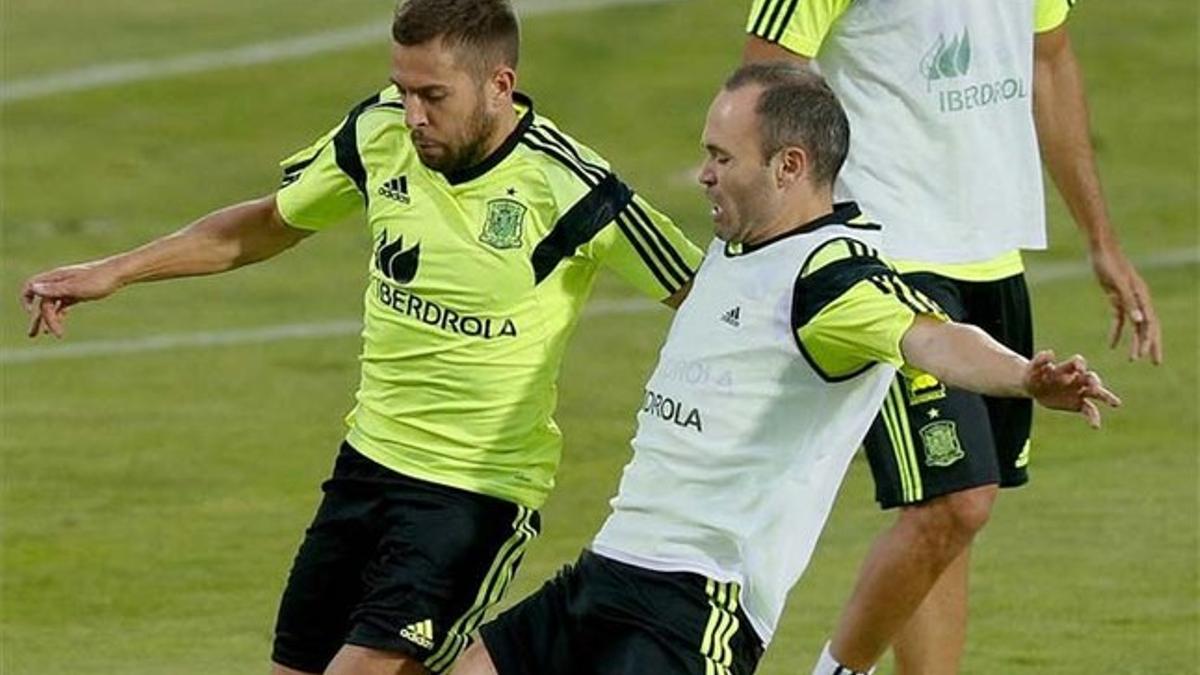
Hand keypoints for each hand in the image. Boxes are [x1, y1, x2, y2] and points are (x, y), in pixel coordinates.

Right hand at [20, 262, 122, 337]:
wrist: (120, 273)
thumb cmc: (99, 279)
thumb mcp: (76, 287)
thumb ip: (55, 289)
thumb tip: (33, 288)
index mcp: (56, 278)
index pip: (30, 286)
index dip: (26, 299)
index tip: (31, 314)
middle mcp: (59, 282)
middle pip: (43, 301)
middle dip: (38, 318)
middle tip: (33, 335)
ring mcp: (68, 287)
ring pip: (53, 305)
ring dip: (48, 319)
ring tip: (45, 335)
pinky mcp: (77, 293)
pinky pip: (63, 305)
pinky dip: (59, 315)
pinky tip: (59, 326)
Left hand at [1024, 350, 1121, 428]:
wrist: (1032, 386)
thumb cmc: (1033, 374)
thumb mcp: (1033, 367)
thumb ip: (1040, 360)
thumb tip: (1050, 353)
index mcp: (1067, 368)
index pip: (1078, 362)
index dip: (1080, 364)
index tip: (1079, 369)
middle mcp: (1076, 378)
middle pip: (1091, 377)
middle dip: (1094, 381)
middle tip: (1095, 387)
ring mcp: (1079, 391)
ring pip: (1096, 393)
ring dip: (1106, 397)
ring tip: (1116, 403)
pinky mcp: (1078, 403)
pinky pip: (1089, 410)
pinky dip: (1093, 417)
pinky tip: (1095, 426)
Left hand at [1091, 244, 1161, 363]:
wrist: (1100, 249)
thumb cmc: (1109, 263)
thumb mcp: (1117, 284)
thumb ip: (1128, 302)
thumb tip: (1140, 322)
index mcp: (1142, 296)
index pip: (1150, 324)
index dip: (1152, 341)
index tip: (1150, 357)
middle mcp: (1139, 299)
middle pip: (1148, 326)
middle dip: (1151, 345)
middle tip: (1154, 363)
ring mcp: (1129, 299)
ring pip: (1135, 325)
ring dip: (1135, 341)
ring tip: (1133, 359)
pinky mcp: (1117, 297)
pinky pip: (1119, 319)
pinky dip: (1116, 332)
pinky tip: (1111, 345)